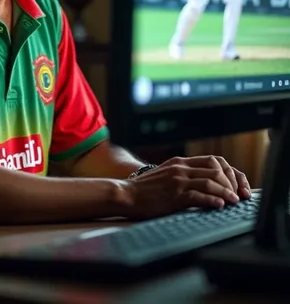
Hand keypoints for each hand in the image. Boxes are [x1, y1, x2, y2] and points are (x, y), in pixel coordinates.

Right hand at [123, 155, 250, 220]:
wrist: (126, 194)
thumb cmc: (146, 189)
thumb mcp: (167, 175)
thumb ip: (185, 175)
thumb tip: (208, 185)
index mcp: (181, 162)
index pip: (214, 161)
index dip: (230, 172)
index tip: (239, 185)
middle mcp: (181, 168)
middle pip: (216, 169)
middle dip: (232, 182)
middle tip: (240, 195)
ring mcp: (177, 181)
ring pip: (210, 182)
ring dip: (226, 192)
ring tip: (235, 201)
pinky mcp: (173, 196)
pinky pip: (197, 196)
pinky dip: (212, 200)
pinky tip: (220, 205)